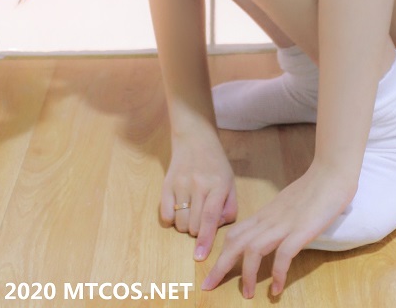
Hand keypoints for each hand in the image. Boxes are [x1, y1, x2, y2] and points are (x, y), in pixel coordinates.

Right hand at [160, 129, 237, 261]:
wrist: (195, 137)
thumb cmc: (216, 164)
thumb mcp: (230, 182)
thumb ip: (229, 208)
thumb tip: (215, 229)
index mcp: (219, 184)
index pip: (210, 217)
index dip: (205, 239)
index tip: (199, 257)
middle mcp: (198, 184)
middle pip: (193, 225)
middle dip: (197, 231)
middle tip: (201, 218)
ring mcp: (181, 183)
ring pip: (179, 223)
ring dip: (185, 226)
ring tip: (191, 212)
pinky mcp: (166, 184)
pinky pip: (165, 215)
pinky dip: (171, 219)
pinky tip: (178, 208)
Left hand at [201, 163, 354, 296]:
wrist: (332, 172)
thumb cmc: (315, 188)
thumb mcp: (288, 205)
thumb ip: (278, 219)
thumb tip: (272, 235)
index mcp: (266, 214)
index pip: (235, 233)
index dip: (221, 253)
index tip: (212, 270)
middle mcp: (270, 219)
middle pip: (236, 242)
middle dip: (220, 266)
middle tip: (209, 286)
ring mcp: (285, 224)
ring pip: (253, 249)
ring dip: (247, 275)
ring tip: (248, 294)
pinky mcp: (301, 230)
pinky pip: (283, 255)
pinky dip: (277, 274)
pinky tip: (277, 288)